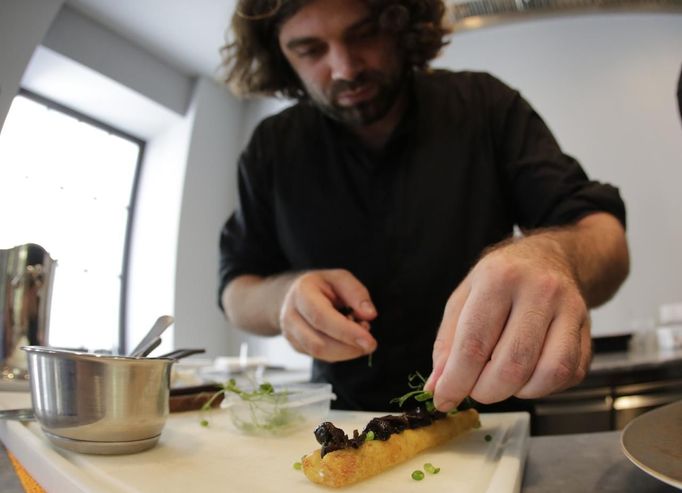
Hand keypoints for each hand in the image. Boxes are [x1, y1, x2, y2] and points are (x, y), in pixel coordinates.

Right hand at [279, 269, 377, 361]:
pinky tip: (347, 341)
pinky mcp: (296, 346)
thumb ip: (356, 293)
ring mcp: (290, 333)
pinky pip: (320, 357)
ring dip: (345, 352)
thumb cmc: (320, 285)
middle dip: (349, 348)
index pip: (321, 318)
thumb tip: (369, 314)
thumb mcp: (340, 278)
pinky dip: (339, 353)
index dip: (347, 332)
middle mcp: (291, 315)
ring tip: (359, 339)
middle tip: (370, 343)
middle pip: (318, 343)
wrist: (295, 293)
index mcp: (302, 293)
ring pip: (318, 354)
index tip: (369, 340)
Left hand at [424, 236, 590, 411]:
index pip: (475, 343)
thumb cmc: (501, 280)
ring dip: (518, 392)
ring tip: (501, 380)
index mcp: (499, 278)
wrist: (550, 258)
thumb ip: (447, 343)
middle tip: (474, 390)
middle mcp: (540, 290)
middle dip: (486, 391)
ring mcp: (571, 309)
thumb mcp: (464, 298)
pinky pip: (569, 375)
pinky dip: (543, 387)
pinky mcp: (588, 330)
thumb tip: (438, 386)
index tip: (444, 399)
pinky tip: (527, 374)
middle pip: (513, 364)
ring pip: (547, 373)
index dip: (457, 380)